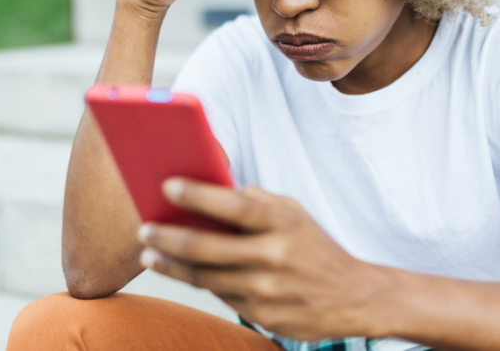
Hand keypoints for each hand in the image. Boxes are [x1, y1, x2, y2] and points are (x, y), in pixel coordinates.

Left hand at [136, 178, 389, 340]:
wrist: (355, 298)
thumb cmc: (316, 248)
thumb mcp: (295, 214)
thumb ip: (258, 201)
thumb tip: (213, 189)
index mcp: (282, 223)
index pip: (234, 205)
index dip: (198, 194)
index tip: (167, 185)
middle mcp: (274, 256)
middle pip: (207, 247)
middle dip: (168, 236)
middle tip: (144, 228)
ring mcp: (266, 289)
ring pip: (205, 277)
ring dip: (171, 264)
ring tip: (149, 252)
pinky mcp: (262, 315)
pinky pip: (220, 296)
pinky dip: (197, 282)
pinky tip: (178, 270)